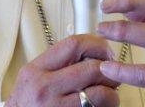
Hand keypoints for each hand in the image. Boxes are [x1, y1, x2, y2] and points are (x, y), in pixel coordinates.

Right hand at [5, 34, 119, 106]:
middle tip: (112, 75)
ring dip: (112, 92)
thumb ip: (56, 65)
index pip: (74, 44)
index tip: (105, 51)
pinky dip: (108, 106)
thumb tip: (90, 52)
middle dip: (109, 70)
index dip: (97, 45)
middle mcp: (45, 87)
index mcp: (36, 70)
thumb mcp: (33, 80)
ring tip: (110, 93)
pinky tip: (103, 106)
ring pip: (100, 92)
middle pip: (92, 67)